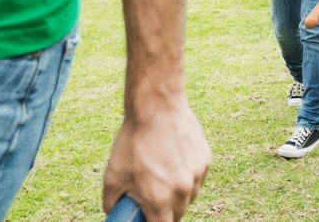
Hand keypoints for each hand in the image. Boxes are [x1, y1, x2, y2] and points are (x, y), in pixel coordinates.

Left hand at [102, 96, 210, 221]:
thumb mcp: (113, 176)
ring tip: (163, 173)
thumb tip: (116, 211)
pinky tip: (174, 159)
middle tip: (152, 195)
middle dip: (164, 210)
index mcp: (159, 198)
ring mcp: (197, 174)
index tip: (148, 218)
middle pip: (177, 214)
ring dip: (178, 193)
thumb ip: (113, 202)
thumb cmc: (133, 141)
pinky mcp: (205, 159)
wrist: (157, 107)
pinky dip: (187, 175)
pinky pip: (197, 177)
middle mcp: (182, 190)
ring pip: (189, 196)